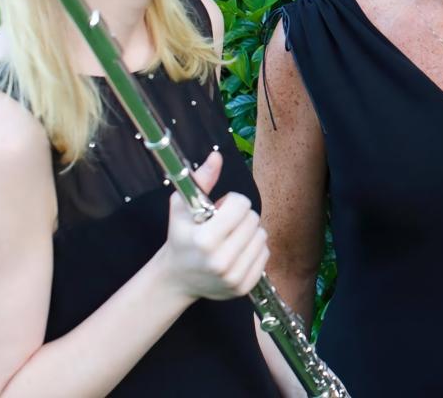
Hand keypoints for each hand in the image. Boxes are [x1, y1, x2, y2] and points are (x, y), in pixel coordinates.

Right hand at [158, 151, 269, 302]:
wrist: (177, 279)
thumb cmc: (180, 238)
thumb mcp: (182, 208)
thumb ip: (201, 180)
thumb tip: (216, 156)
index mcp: (205, 240)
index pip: (241, 205)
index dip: (232, 202)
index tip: (221, 208)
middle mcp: (221, 261)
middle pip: (253, 220)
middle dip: (241, 216)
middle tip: (225, 224)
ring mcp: (233, 277)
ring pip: (262, 236)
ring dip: (249, 232)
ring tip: (231, 237)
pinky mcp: (243, 287)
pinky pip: (265, 254)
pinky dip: (254, 248)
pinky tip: (237, 251)